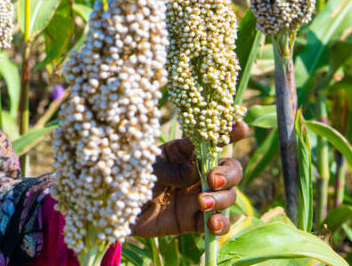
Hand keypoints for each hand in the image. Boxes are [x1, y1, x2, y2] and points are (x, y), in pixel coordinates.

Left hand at [131, 120, 249, 238]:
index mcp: (183, 152)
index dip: (228, 132)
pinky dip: (220, 224)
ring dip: (221, 199)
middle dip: (227, 173)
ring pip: (227, 196)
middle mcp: (196, 173)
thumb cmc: (127, 177)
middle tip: (212, 179)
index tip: (240, 127)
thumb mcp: (147, 168)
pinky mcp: (193, 220)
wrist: (112, 208)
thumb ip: (172, 169)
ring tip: (202, 202)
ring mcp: (197, 196)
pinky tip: (213, 224)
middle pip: (229, 169)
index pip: (210, 139)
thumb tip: (199, 168)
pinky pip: (216, 223)